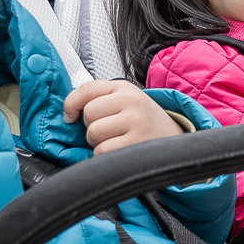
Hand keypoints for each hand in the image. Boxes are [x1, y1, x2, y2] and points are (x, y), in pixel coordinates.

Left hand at [65, 79, 182, 152]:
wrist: (175, 139)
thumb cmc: (143, 121)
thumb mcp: (125, 101)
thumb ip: (99, 99)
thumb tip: (68, 114)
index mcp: (125, 88)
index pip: (86, 89)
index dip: (71, 104)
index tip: (70, 116)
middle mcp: (131, 101)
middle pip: (88, 114)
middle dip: (92, 126)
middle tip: (108, 130)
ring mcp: (135, 122)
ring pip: (94, 134)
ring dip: (98, 143)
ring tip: (116, 140)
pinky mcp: (136, 143)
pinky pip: (102, 151)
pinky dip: (106, 155)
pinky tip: (120, 150)